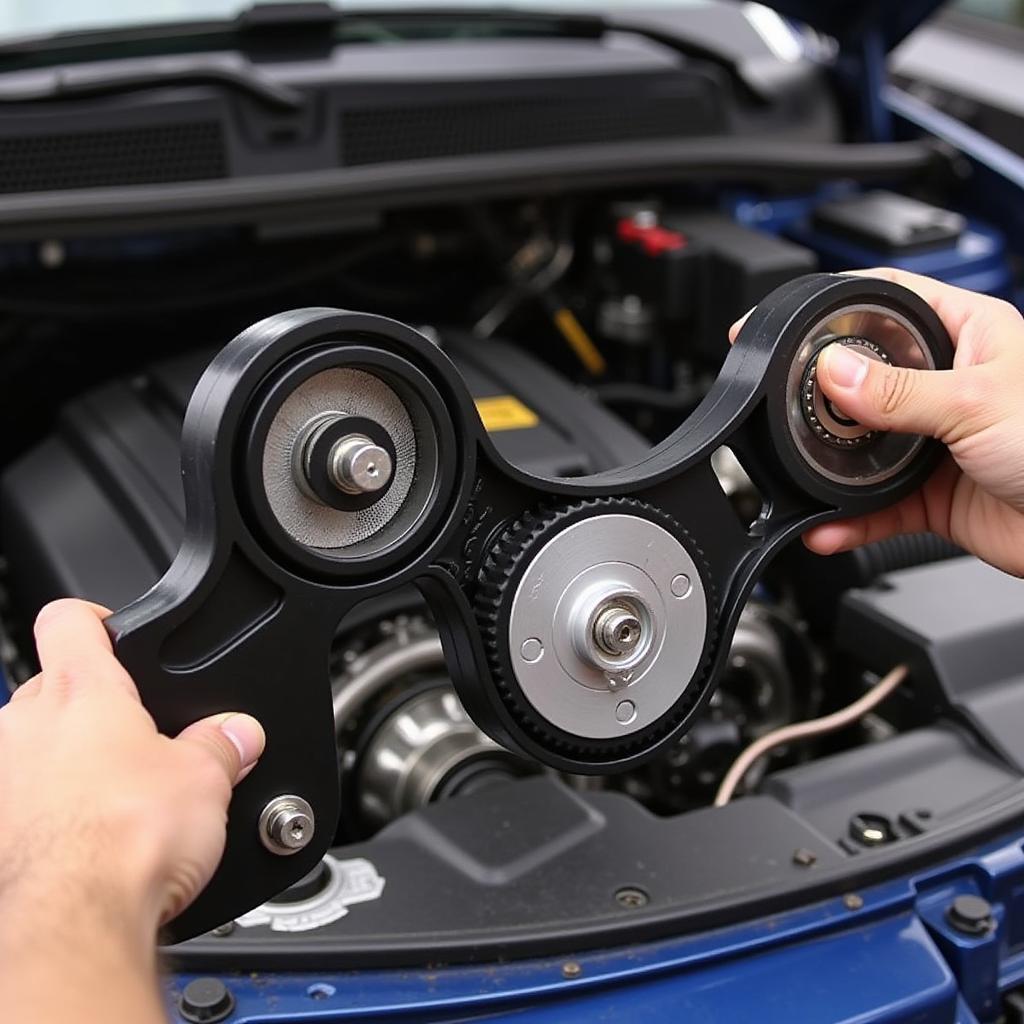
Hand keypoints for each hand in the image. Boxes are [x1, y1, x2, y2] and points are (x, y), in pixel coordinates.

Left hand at [0, 598, 264, 1021]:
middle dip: (96, 711)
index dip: (98, 619)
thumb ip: (223, 744)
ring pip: (30, 749)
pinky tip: (84, 841)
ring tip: (114, 800)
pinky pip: (17, 803)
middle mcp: (23, 725)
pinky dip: (45, 813)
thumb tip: (240, 733)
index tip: (119, 632)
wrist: (74, 920)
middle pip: (55, 689)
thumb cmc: (126, 840)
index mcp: (82, 691)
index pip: (70, 618)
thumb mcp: (207, 778)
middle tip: (140, 742)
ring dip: (65, 764)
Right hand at [731, 268, 1023, 576]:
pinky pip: (873, 505)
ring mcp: (934, 440)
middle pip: (860, 379)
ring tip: (799, 478)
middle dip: (817, 399)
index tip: (780, 324)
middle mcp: (944, 383)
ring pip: (860, 447)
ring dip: (827, 469)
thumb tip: (833, 370)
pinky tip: (829, 525)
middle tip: (775, 409)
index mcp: (965, 335)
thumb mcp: (978, 402)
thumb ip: (899, 391)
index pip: (883, 302)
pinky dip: (847, 519)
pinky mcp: (929, 493)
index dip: (829, 309)